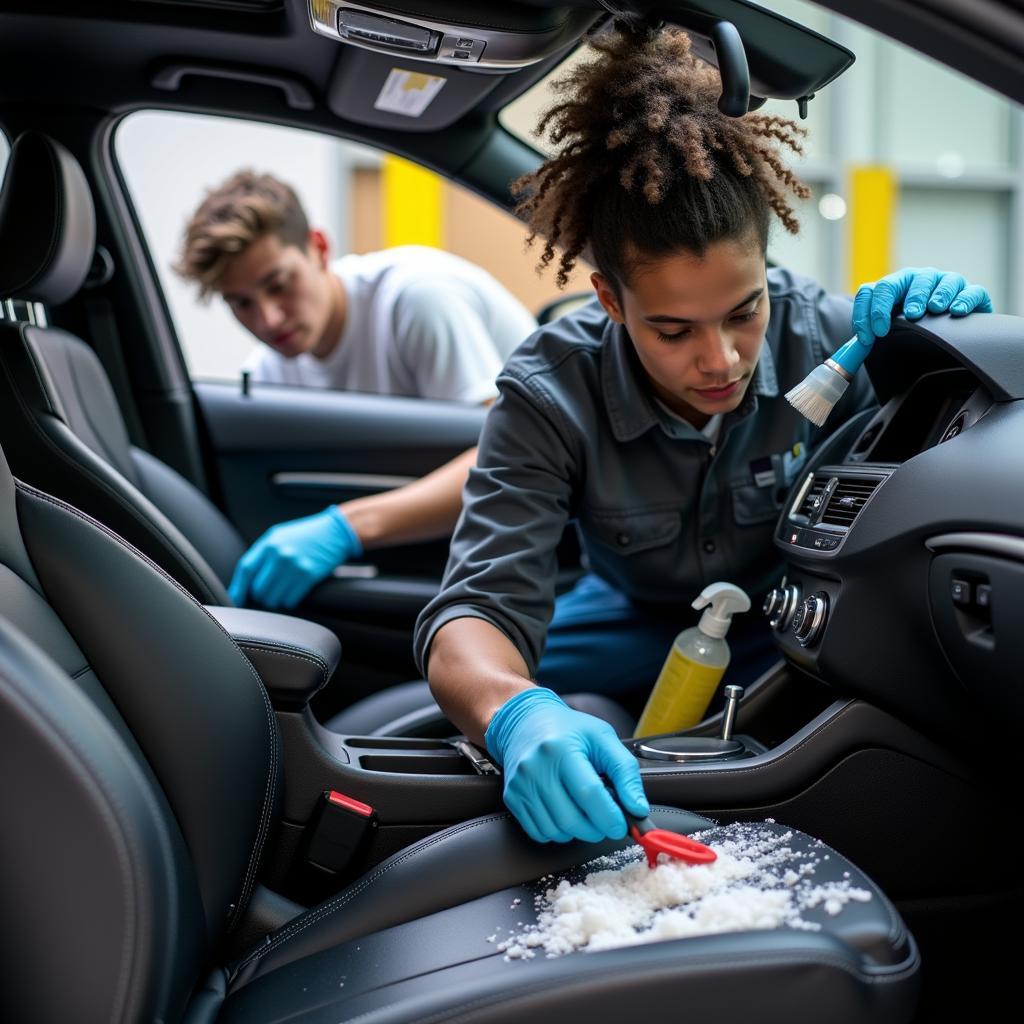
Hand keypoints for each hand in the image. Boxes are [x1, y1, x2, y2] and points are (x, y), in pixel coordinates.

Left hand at [228, 506, 361, 608]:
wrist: (334, 532)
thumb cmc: (305, 535)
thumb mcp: (279, 536)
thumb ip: (262, 554)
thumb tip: (245, 581)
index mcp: (269, 543)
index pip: (245, 570)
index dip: (238, 588)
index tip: (236, 600)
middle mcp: (280, 555)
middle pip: (258, 589)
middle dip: (261, 595)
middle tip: (268, 592)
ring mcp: (295, 567)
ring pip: (273, 598)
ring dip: (276, 599)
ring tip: (283, 590)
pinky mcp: (309, 577)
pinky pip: (290, 600)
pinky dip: (289, 600)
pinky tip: (294, 590)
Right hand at [484, 687, 648, 843]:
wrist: (525, 721)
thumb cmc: (568, 729)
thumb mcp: (603, 739)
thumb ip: (625, 772)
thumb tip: (637, 809)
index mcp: (561, 749)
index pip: (589, 794)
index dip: (610, 817)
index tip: (622, 825)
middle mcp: (536, 768)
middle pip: (572, 819)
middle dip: (597, 829)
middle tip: (606, 821)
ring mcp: (521, 785)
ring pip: (556, 830)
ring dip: (578, 832)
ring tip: (586, 814)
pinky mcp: (512, 797)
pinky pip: (538, 832)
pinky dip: (558, 832)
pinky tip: (566, 814)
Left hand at [852, 267, 991, 346]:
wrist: (950, 335)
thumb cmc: (914, 332)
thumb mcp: (891, 332)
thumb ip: (871, 336)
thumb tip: (851, 354)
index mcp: (893, 288)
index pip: (873, 291)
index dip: (868, 312)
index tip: (870, 337)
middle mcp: (918, 280)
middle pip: (907, 279)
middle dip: (906, 297)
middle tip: (908, 316)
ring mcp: (945, 283)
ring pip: (939, 281)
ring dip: (935, 295)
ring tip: (933, 309)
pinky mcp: (971, 293)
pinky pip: (969, 291)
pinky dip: (962, 299)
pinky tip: (956, 311)